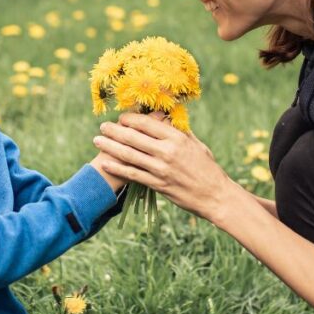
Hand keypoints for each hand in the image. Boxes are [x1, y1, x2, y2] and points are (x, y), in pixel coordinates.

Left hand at [93, 112, 232, 219]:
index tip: (121, 117)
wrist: (215, 195)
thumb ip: (180, 132)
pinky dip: (117, 168)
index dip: (130, 119)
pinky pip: (132, 174)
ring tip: (97, 141)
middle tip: (102, 127)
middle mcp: (167, 151)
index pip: (147, 123)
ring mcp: (161, 169)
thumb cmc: (208, 168)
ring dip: (110, 147)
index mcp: (177, 138)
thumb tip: (166, 120)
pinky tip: (105, 163)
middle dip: (114, 131)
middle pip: (133, 137)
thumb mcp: (197, 144)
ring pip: (129, 155)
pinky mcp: (158, 185)